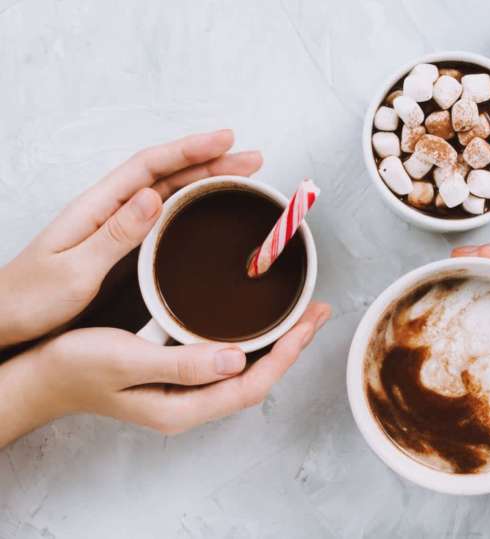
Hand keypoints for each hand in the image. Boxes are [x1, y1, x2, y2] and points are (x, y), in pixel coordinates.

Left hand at [0, 129, 261, 346]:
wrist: (5, 322)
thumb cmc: (30, 300)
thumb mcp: (74, 271)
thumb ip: (115, 234)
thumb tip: (154, 196)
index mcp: (97, 206)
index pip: (150, 165)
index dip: (191, 150)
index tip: (227, 140)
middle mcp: (110, 209)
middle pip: (168, 174)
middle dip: (212, 161)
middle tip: (254, 159)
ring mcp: (118, 227)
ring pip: (171, 193)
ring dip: (207, 182)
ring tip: (244, 179)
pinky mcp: (124, 247)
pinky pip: (165, 219)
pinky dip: (192, 208)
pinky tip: (211, 214)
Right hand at [0, 302, 330, 446]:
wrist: (42, 373)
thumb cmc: (76, 366)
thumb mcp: (126, 361)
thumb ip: (181, 364)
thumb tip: (237, 360)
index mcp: (182, 407)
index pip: (251, 386)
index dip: (285, 356)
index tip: (308, 323)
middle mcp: (191, 404)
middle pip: (257, 379)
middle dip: (292, 346)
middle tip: (317, 311)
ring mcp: (186, 391)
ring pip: (246, 370)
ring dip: (277, 342)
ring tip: (301, 314)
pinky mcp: (179, 375)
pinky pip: (228, 361)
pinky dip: (251, 340)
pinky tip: (258, 323)